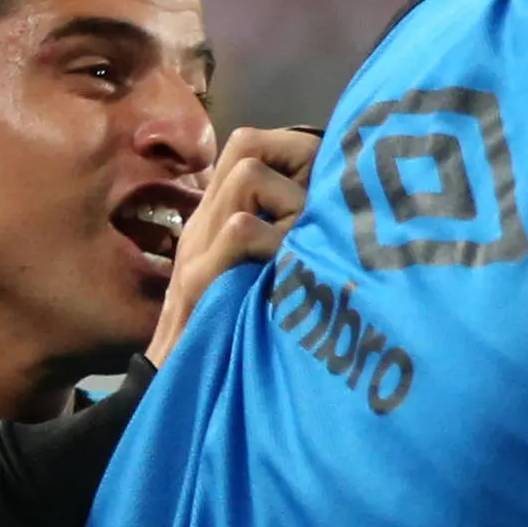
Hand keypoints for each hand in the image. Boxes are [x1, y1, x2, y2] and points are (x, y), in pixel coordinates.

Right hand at [148, 126, 317, 365]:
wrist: (180, 382)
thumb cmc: (240, 331)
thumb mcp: (267, 272)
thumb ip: (289, 235)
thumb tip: (347, 204)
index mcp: (221, 215)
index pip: (251, 145)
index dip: (297, 153)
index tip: (327, 188)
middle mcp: (207, 220)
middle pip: (247, 144)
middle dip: (299, 164)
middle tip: (321, 212)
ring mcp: (200, 246)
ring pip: (248, 175)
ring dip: (293, 204)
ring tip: (307, 247)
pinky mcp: (202, 277)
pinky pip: (242, 228)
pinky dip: (277, 242)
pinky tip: (294, 273)